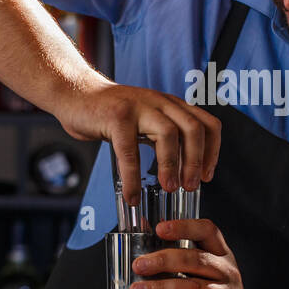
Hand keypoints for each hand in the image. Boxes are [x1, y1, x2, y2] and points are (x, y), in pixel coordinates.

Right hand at [55, 75, 220, 201]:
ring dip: (171, 166)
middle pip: (194, 128)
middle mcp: (160, 103)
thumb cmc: (111, 112)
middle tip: (191, 186)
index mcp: (172, 105)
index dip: (213, 152)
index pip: (208, 124)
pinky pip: (129, 151)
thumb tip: (182, 169)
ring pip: (168, 134)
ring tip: (169, 188)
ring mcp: (139, 107)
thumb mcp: (146, 119)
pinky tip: (132, 195)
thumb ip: (164, 136)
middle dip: (196, 161)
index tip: (207, 176)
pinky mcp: (116, 116)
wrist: (76, 93)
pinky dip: (132, 177)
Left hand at [130, 219, 246, 288]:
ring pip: (194, 286)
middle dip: (163, 260)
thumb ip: (174, 257)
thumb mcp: (197, 275)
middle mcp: (227, 270)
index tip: (159, 229)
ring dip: (163, 287)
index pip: (206, 231)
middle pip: (195, 259)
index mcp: (220, 254)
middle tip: (138, 265)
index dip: (184, 227)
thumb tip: (142, 232)